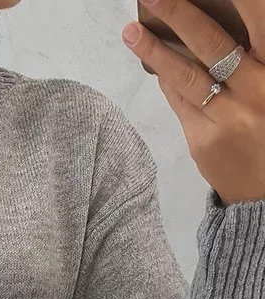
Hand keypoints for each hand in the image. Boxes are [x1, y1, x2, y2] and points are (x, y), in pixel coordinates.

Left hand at [122, 0, 264, 204]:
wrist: (263, 194)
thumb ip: (251, 62)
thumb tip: (206, 32)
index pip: (257, 21)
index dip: (237, 1)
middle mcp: (255, 90)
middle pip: (211, 45)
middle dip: (179, 15)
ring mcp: (227, 118)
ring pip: (186, 76)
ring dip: (155, 51)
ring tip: (131, 32)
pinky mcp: (203, 141)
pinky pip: (180, 104)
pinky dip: (168, 83)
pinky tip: (154, 65)